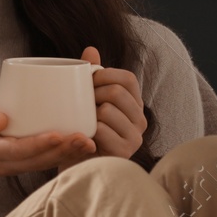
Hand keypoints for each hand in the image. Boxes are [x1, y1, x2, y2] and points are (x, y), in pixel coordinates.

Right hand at [0, 104, 96, 205]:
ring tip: (90, 143)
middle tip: (85, 139)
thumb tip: (2, 119)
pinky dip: (65, 155)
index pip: (16, 150)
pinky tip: (83, 146)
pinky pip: (47, 162)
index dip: (38, 144)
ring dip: (69, 155)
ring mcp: (17, 167)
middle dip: (63, 151)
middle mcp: (6, 163)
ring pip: (46, 164)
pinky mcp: (25, 164)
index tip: (57, 135)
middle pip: (38, 160)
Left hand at [78, 45, 147, 163]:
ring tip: (83, 123)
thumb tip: (91, 49)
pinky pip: (102, 129)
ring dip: (89, 114)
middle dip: (93, 94)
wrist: (76, 167)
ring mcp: (135, 137)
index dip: (104, 75)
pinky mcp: (124, 152)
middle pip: (117, 92)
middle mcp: (140, 120)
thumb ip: (91, 77)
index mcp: (134, 105)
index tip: (87, 82)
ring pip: (108, 109)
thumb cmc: (83, 133)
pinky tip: (85, 137)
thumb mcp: (87, 102)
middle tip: (81, 105)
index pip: (127, 78)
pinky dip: (88, 130)